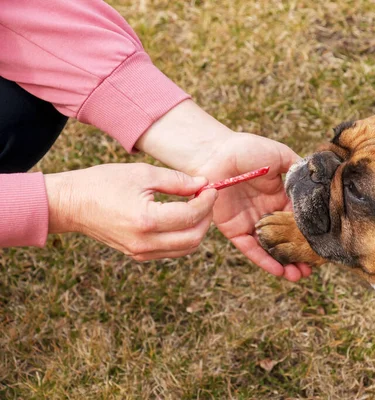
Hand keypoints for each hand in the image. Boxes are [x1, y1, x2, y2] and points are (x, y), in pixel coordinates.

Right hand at [45, 163, 216, 260]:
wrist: (71, 204)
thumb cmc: (103, 183)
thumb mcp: (142, 174)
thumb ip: (176, 180)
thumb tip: (203, 184)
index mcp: (146, 220)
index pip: (191, 215)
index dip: (207, 201)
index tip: (211, 188)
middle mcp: (145, 242)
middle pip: (194, 237)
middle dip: (206, 217)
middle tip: (206, 198)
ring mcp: (141, 252)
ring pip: (186, 248)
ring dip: (198, 229)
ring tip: (196, 207)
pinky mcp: (137, 255)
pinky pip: (172, 251)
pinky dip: (184, 237)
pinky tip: (182, 218)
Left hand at [191, 132, 312, 280]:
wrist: (214, 152)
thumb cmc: (245, 149)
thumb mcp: (279, 156)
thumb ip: (297, 170)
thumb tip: (319, 182)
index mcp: (279, 196)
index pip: (298, 219)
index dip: (310, 233)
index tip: (323, 245)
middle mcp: (266, 212)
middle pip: (286, 238)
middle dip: (300, 253)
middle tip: (314, 268)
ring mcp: (251, 222)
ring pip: (271, 247)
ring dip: (285, 263)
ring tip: (300, 276)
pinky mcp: (234, 229)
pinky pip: (251, 248)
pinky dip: (265, 260)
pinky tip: (280, 271)